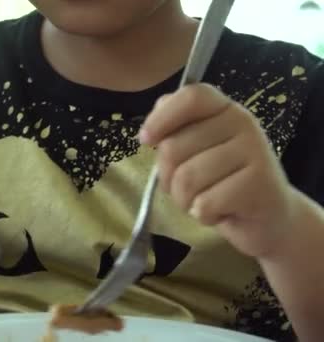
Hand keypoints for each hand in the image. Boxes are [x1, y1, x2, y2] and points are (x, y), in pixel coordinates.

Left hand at [139, 84, 299, 258]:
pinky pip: (206, 203)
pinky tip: (220, 213)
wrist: (267, 219)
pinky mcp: (260, 184)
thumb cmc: (221, 182)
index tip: (146, 140)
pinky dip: (204, 215)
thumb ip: (175, 133)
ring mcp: (255, 151)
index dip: (161, 118)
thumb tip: (150, 129)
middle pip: (174, 146)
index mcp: (222, 108)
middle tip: (187, 189)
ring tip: (203, 201)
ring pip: (186, 178)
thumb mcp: (195, 152)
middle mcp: (242, 122)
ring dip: (184, 200)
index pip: (191, 97)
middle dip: (168, 178)